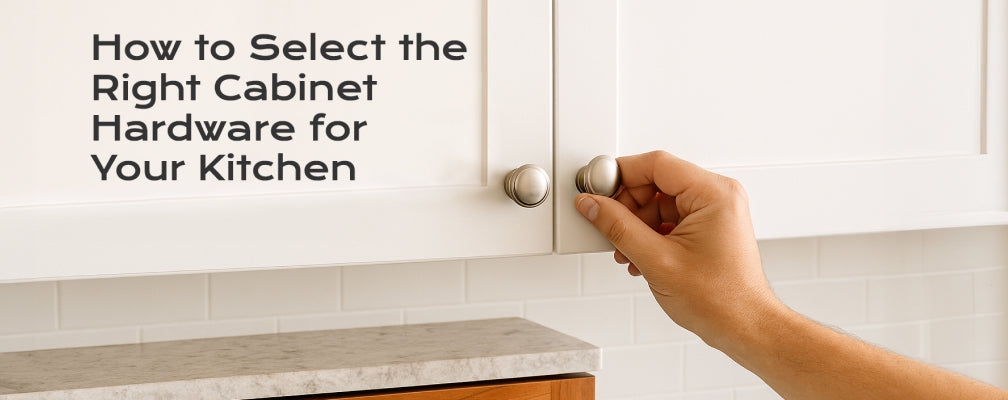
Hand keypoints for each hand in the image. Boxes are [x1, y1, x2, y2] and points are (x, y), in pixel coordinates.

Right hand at [574, 151, 781, 346]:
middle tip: (611, 229)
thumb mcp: (656, 260)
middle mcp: (717, 196)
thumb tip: (593, 205)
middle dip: (628, 208)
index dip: (621, 175)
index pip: (656, 164)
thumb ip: (618, 227)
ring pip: (658, 202)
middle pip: (655, 182)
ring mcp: (714, 212)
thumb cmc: (720, 300)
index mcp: (713, 194)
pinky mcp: (708, 227)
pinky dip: (650, 235)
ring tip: (628, 252)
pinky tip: (641, 257)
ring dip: (636, 226)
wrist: (743, 327)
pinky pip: (669, 218)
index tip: (598, 189)